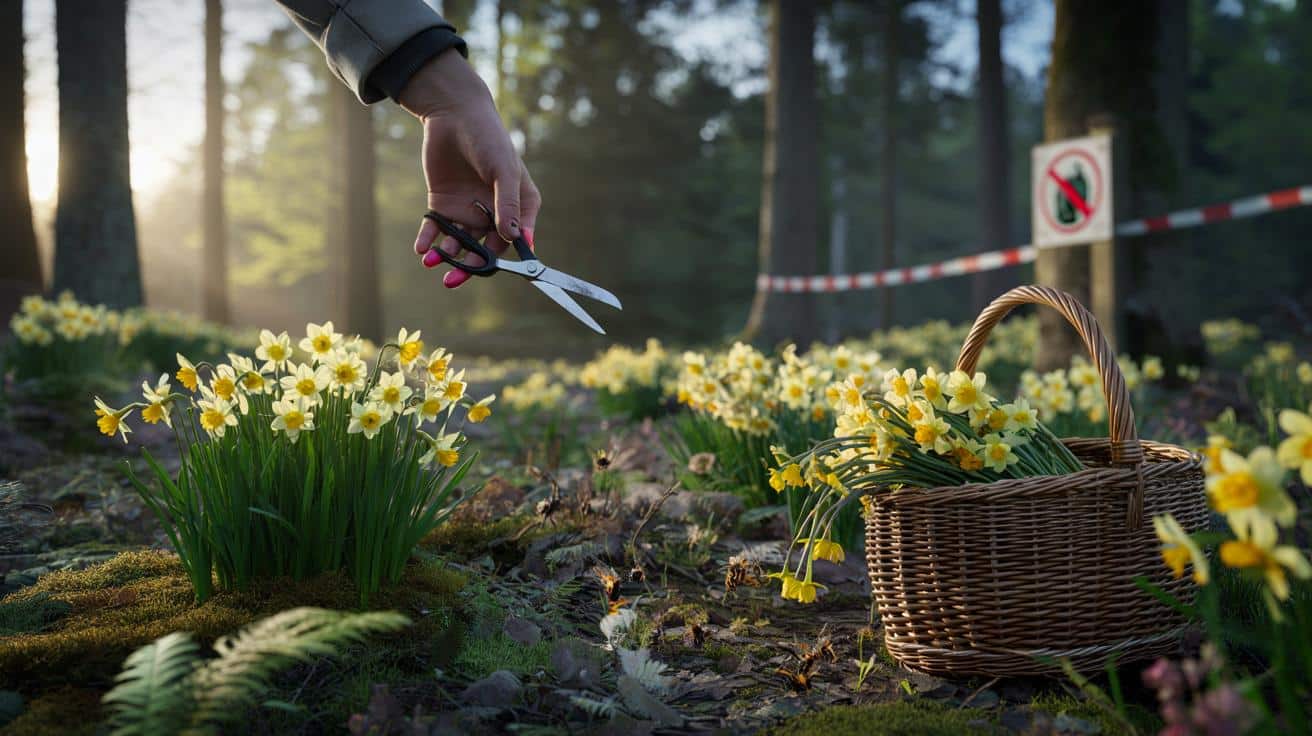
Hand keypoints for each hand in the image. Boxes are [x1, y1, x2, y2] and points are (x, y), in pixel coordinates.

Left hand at [399, 49, 540, 287]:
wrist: (453, 113)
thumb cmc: (488, 138)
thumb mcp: (503, 170)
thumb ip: (508, 204)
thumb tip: (514, 238)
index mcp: (519, 205)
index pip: (517, 239)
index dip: (509, 258)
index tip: (497, 270)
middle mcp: (494, 212)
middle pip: (485, 248)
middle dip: (470, 265)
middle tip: (454, 279)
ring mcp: (468, 209)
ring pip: (459, 242)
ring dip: (446, 255)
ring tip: (432, 261)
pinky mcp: (443, 203)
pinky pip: (436, 228)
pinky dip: (429, 240)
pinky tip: (422, 249)